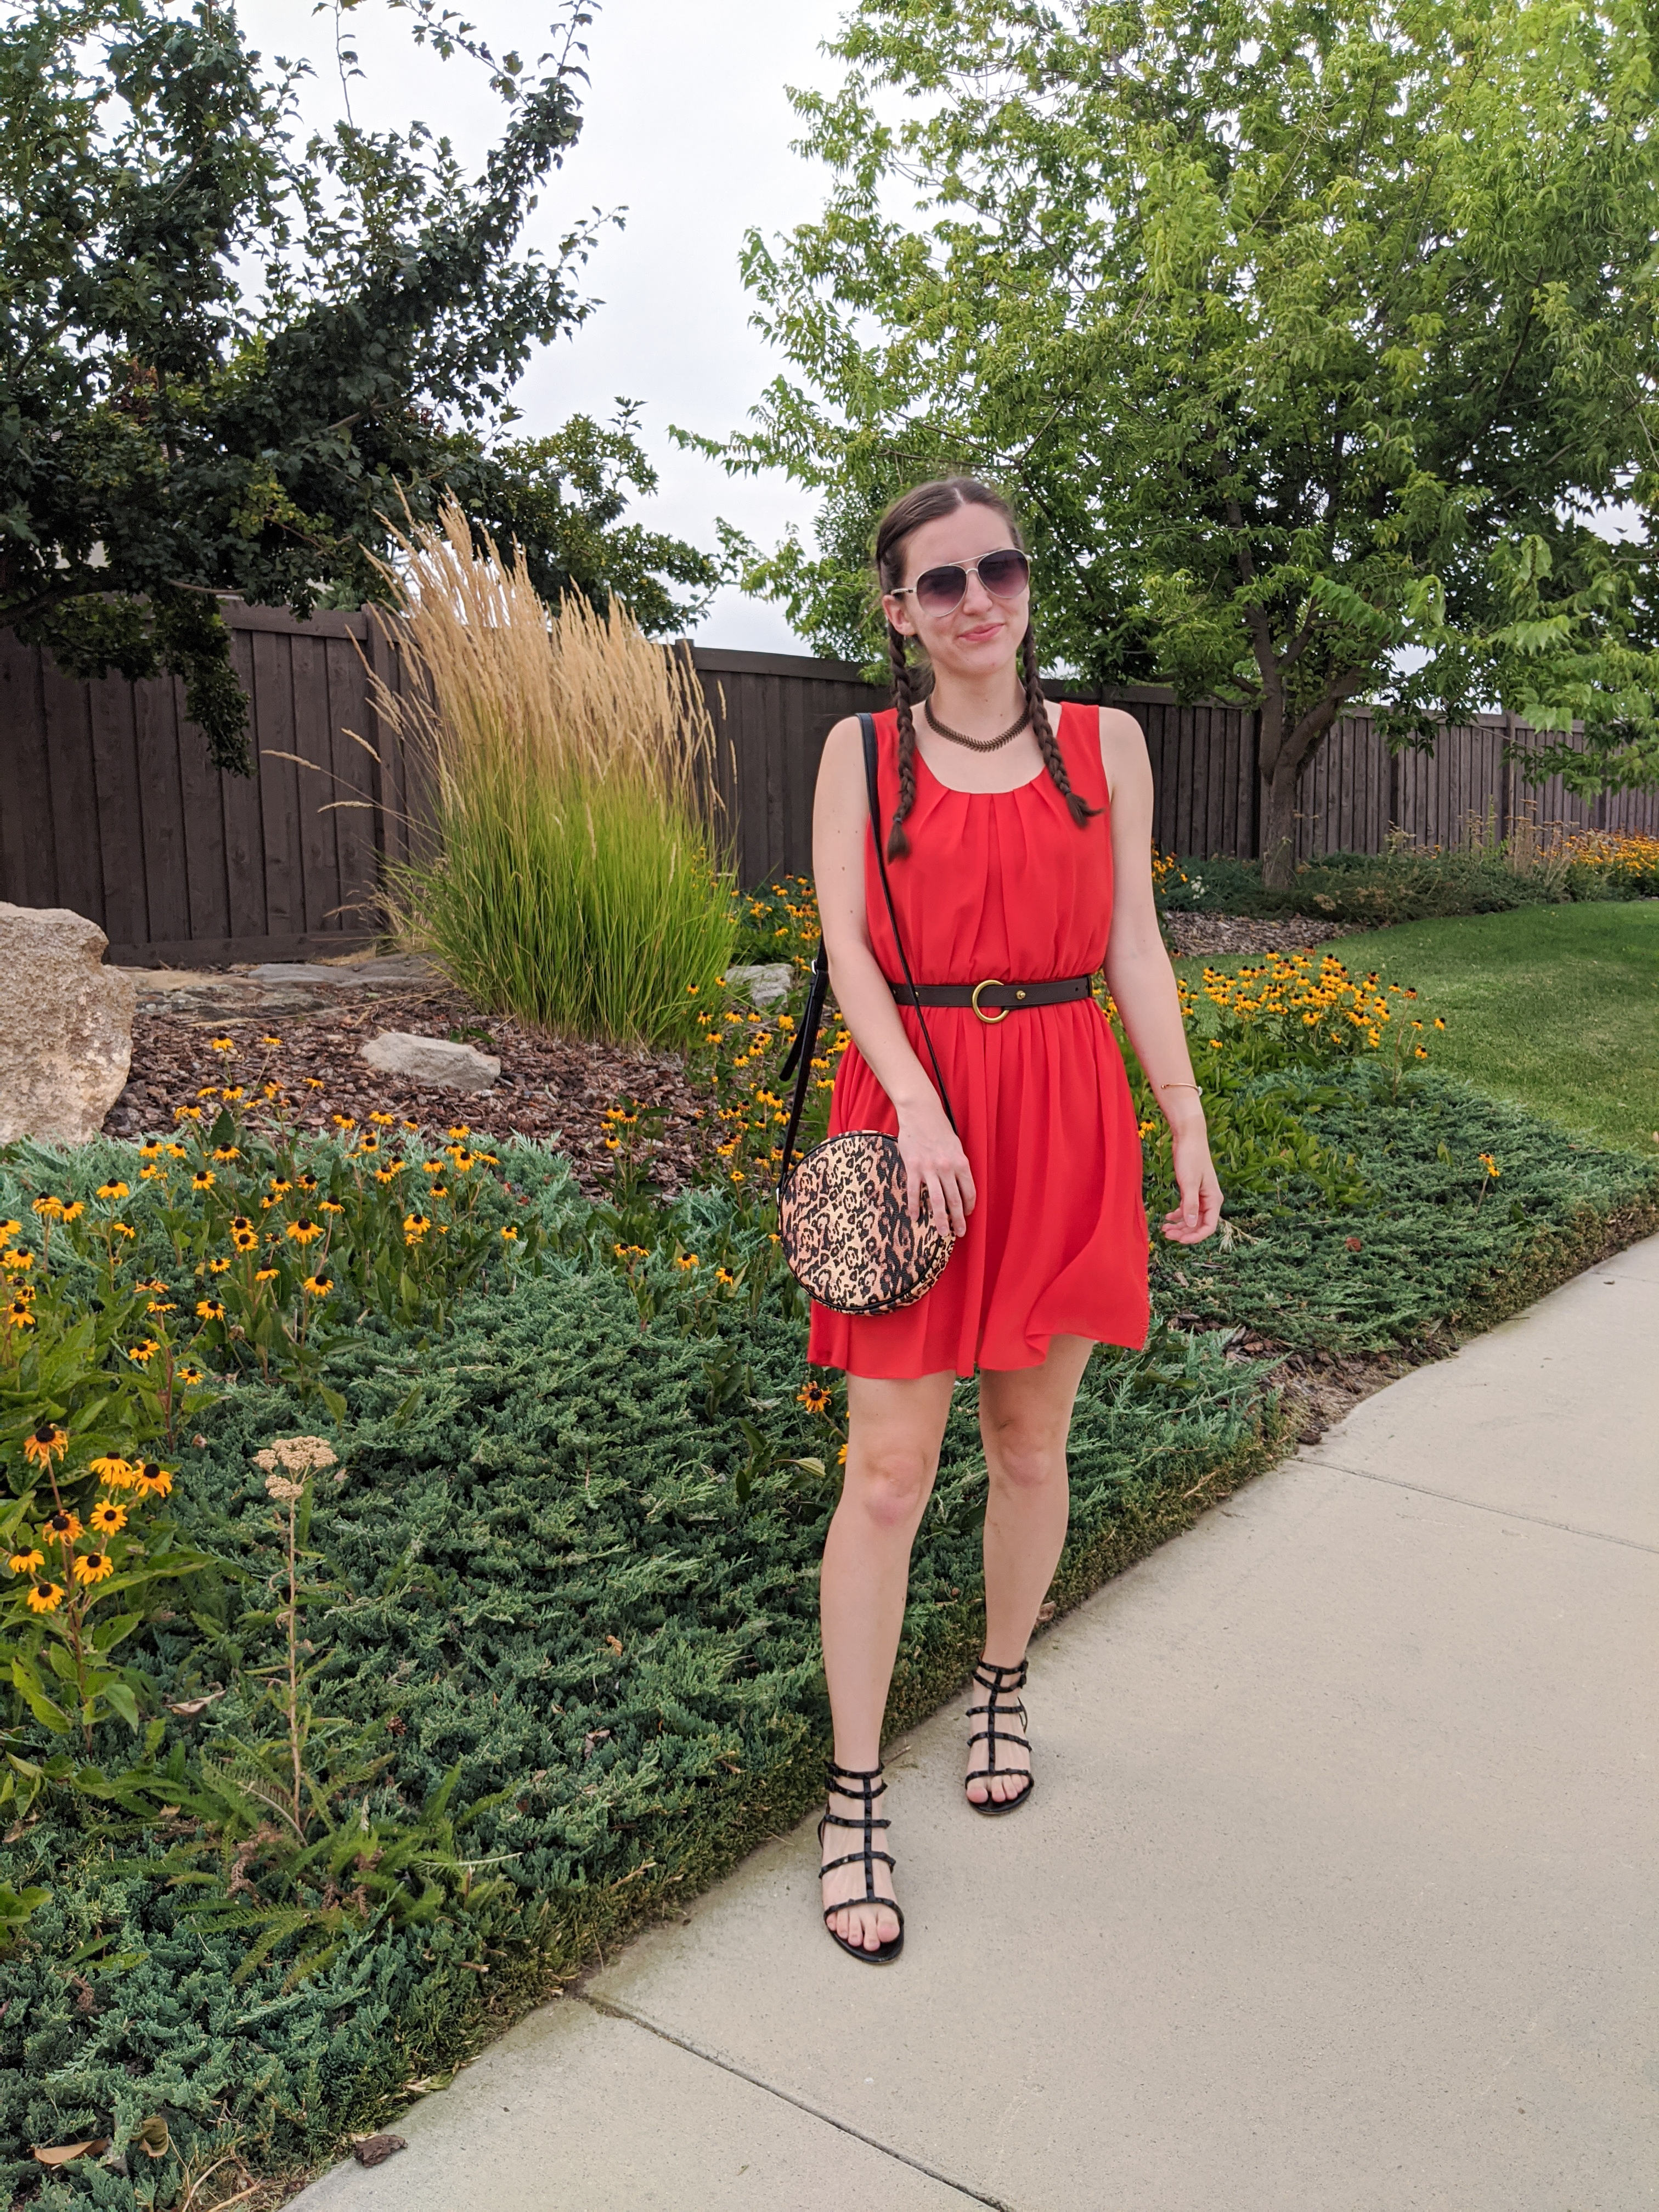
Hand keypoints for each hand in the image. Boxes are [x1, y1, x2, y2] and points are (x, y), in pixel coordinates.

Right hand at [895, 1098, 975, 1236]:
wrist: (920, 1113)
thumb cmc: (939, 1129)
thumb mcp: (956, 1146)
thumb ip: (958, 1165)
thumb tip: (959, 1183)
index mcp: (960, 1162)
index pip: (969, 1191)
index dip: (969, 1206)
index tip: (968, 1215)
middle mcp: (947, 1168)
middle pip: (955, 1200)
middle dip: (958, 1219)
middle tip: (959, 1233)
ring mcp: (929, 1168)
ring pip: (936, 1200)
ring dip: (940, 1219)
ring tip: (942, 1232)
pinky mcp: (913, 1167)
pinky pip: (914, 1191)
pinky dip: (914, 1206)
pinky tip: (915, 1217)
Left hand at [1160, 1120, 1222, 1243]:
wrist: (1189, 1137)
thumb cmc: (1191, 1157)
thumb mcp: (1189, 1182)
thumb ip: (1190, 1204)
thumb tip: (1192, 1225)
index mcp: (1214, 1199)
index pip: (1208, 1227)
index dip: (1195, 1236)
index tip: (1179, 1239)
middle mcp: (1210, 1200)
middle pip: (1199, 1225)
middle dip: (1184, 1232)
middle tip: (1166, 1234)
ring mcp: (1201, 1195)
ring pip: (1192, 1218)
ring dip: (1180, 1225)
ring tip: (1164, 1229)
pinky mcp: (1192, 1190)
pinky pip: (1187, 1208)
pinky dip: (1178, 1214)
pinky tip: (1167, 1217)